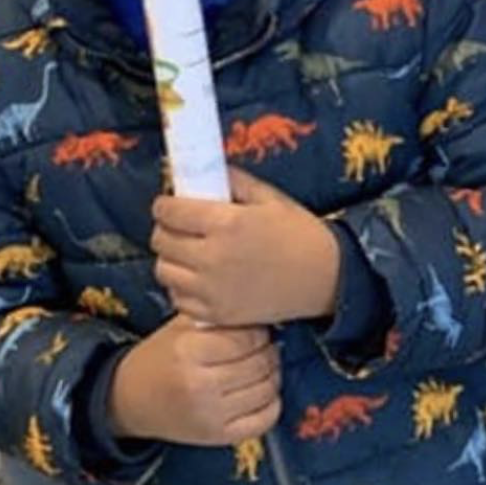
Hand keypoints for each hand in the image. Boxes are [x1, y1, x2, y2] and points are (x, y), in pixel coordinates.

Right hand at [107, 315, 279, 446]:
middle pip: (261, 363)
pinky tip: (261, 392)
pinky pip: (263, 421)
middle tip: (263, 346)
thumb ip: (218, 314)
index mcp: (189, 351)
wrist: (129, 401)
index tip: (256, 330)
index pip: (249, 338)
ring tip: (262, 366)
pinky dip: (271, 404)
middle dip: (269, 351)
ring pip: (266, 390)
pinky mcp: (215, 437)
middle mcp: (198, 385)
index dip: (260, 331)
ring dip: (273, 375)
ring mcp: (208, 415)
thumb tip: (261, 306)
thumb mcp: (182, 326)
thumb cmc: (161, 357)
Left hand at [153, 167, 340, 326]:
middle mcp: (212, 257)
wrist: (324, 276)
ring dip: (170, 258)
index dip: (165, 205)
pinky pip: (177, 298)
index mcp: (227, 223)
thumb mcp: (271, 198)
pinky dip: (181, 286)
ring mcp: (211, 289)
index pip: (171, 212)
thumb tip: (207, 171)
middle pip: (161, 241)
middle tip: (180, 226)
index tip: (170, 203)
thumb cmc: (299, 232)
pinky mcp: (215, 313)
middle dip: (166, 228)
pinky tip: (198, 277)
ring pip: (163, 270)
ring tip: (188, 252)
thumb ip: (235, 182)